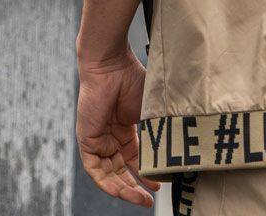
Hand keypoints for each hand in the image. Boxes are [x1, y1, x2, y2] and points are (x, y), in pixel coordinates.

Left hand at [76, 47, 162, 207]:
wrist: (111, 65)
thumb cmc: (133, 79)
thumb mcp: (150, 111)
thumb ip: (159, 129)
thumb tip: (179, 149)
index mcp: (127, 127)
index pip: (136, 157)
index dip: (148, 172)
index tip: (163, 182)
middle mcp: (112, 136)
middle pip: (123, 170)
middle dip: (136, 186)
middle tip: (151, 200)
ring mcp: (99, 139)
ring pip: (110, 174)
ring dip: (124, 188)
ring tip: (141, 199)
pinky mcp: (87, 140)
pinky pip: (95, 169)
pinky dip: (107, 182)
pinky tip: (122, 190)